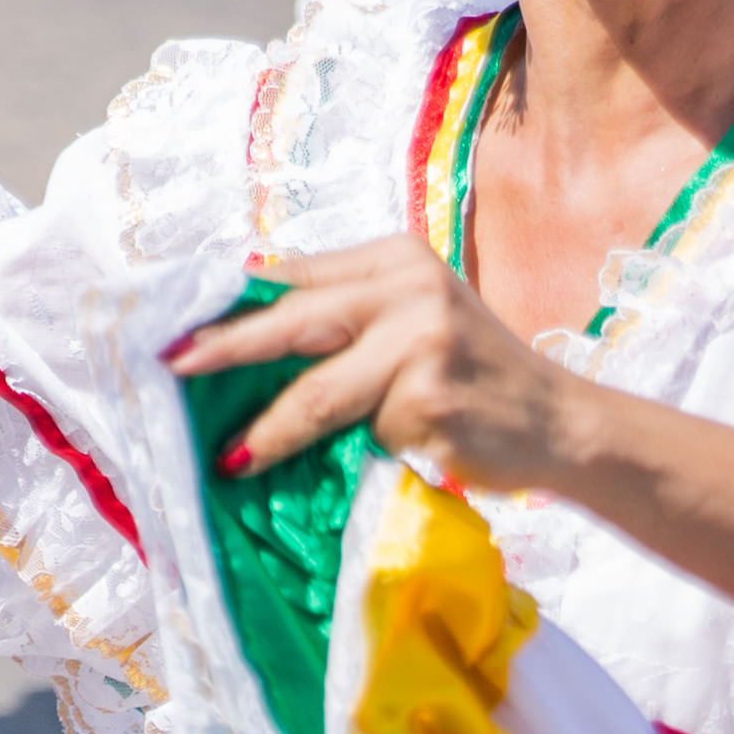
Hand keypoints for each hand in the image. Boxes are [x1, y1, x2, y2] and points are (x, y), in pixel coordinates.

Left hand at [166, 237, 565, 494]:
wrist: (561, 424)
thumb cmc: (476, 381)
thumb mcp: (414, 326)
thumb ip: (349, 319)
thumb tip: (242, 339)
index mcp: (396, 258)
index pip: (296, 276)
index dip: (233, 304)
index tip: (176, 325)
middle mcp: (409, 286)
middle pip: (294, 317)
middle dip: (225, 348)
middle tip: (172, 367)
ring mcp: (422, 340)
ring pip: (315, 388)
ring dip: (267, 429)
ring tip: (231, 456)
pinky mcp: (430, 397)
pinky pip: (355, 431)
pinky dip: (325, 457)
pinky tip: (308, 475)